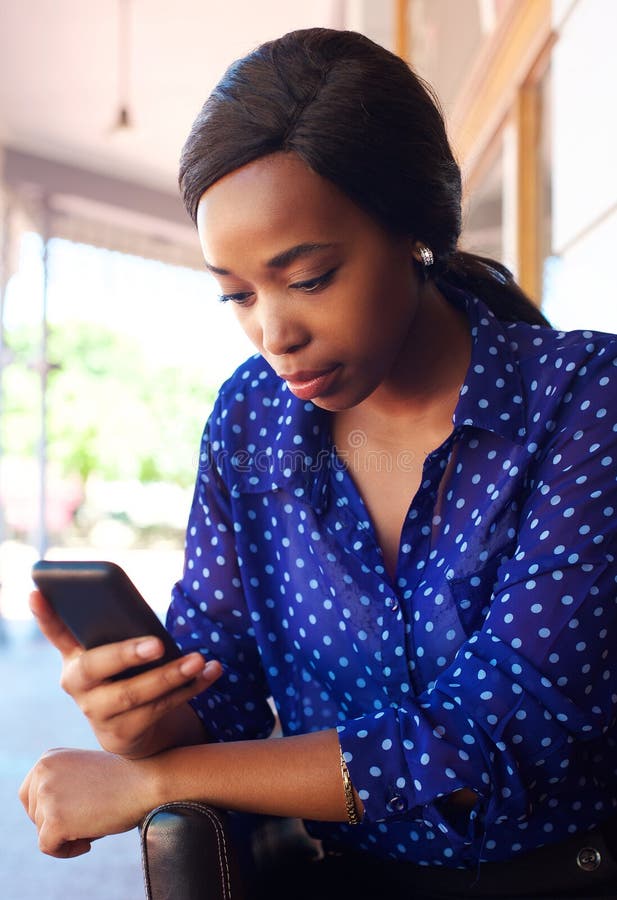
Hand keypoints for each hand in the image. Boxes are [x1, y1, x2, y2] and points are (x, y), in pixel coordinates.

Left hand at [19, 748, 154, 857]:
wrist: (145, 780)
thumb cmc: (123, 778)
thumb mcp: (82, 772)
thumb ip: (61, 784)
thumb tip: (48, 815)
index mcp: (48, 758)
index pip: (29, 794)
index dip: (46, 810)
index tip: (70, 815)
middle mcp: (42, 772)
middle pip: (34, 814)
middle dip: (58, 822)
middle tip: (87, 821)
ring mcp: (47, 795)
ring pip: (42, 831)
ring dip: (66, 835)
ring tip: (93, 825)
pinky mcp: (55, 820)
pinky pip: (48, 847)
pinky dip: (66, 851)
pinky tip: (89, 842)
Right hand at [30, 590, 222, 756]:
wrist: (134, 727)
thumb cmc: (127, 675)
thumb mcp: (118, 653)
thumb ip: (118, 630)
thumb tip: (129, 606)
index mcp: (74, 658)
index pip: (56, 632)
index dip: (45, 615)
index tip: (37, 591)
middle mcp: (78, 687)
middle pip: (97, 667)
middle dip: (127, 654)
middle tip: (158, 643)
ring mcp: (98, 714)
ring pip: (135, 694)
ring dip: (171, 676)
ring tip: (198, 660)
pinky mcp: (124, 735)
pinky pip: (160, 709)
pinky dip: (190, 689)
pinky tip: (211, 672)